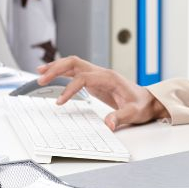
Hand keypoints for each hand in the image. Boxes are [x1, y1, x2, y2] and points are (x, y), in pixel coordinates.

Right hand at [36, 55, 168, 129]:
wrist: (148, 101)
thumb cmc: (142, 105)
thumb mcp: (133, 113)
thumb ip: (120, 117)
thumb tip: (108, 124)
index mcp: (109, 78)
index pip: (83, 77)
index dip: (70, 88)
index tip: (60, 102)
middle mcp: (102, 73)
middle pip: (75, 63)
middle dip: (57, 69)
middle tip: (41, 78)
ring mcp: (98, 75)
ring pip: (74, 64)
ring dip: (57, 67)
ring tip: (40, 73)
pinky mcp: (95, 81)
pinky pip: (76, 72)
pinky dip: (63, 73)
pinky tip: (52, 76)